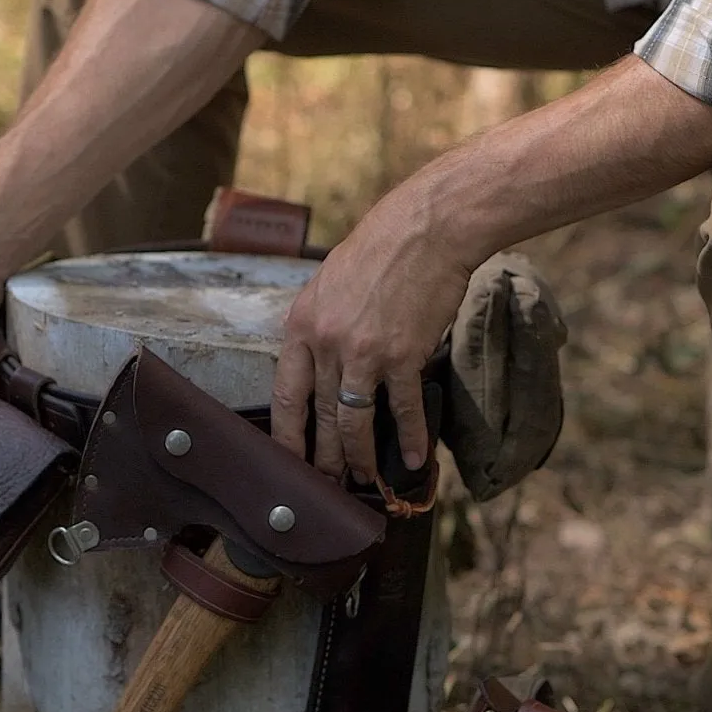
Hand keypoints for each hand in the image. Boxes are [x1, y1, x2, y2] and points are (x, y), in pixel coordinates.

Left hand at [272, 195, 473, 483]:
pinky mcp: (403, 355)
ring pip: (355, 421)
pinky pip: (403, 408)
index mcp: (302, 325)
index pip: (286, 395)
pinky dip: (410, 437)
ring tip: (366, 479)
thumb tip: (323, 367)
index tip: (287, 462)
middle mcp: (327, 343)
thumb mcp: (330, 285)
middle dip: (324, 457)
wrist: (426, 229)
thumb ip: (321, 327)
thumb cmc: (381, 251)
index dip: (286, 435)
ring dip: (361, 456)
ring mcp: (364, 352)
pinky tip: (415, 459)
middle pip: (320, 416)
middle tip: (328, 483)